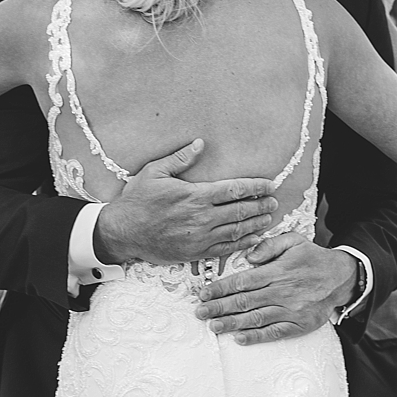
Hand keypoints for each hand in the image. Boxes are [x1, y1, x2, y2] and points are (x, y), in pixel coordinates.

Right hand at [94, 140, 277, 265]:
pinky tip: (253, 238)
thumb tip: (200, 144)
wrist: (122, 232)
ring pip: (237, 230)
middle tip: (274, 202)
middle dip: (261, 205)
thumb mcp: (154, 173)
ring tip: (268, 218)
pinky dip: (243, 243)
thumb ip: (179, 159)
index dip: (255, 187)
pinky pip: (226, 248)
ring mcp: (200, 237)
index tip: (269, 185)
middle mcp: (202, 217)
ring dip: (256, 223)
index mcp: (195, 195)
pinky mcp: (195, 252)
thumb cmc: (136, 201)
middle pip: (241, 210)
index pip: (235, 189)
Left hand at [194, 233, 359, 345]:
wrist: (343, 277)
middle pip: (245, 301)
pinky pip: (275, 333)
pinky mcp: (300, 325)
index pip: (243, 281)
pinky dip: (257, 337)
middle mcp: (282, 292)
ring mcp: (291, 310)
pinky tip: (240, 339)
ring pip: (256, 318)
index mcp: (278, 271)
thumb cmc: (313, 258)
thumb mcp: (293, 241)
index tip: (204, 294)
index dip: (221, 288)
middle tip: (200, 313)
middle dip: (219, 308)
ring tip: (213, 326)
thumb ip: (269, 245)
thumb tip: (249, 256)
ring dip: (232, 324)